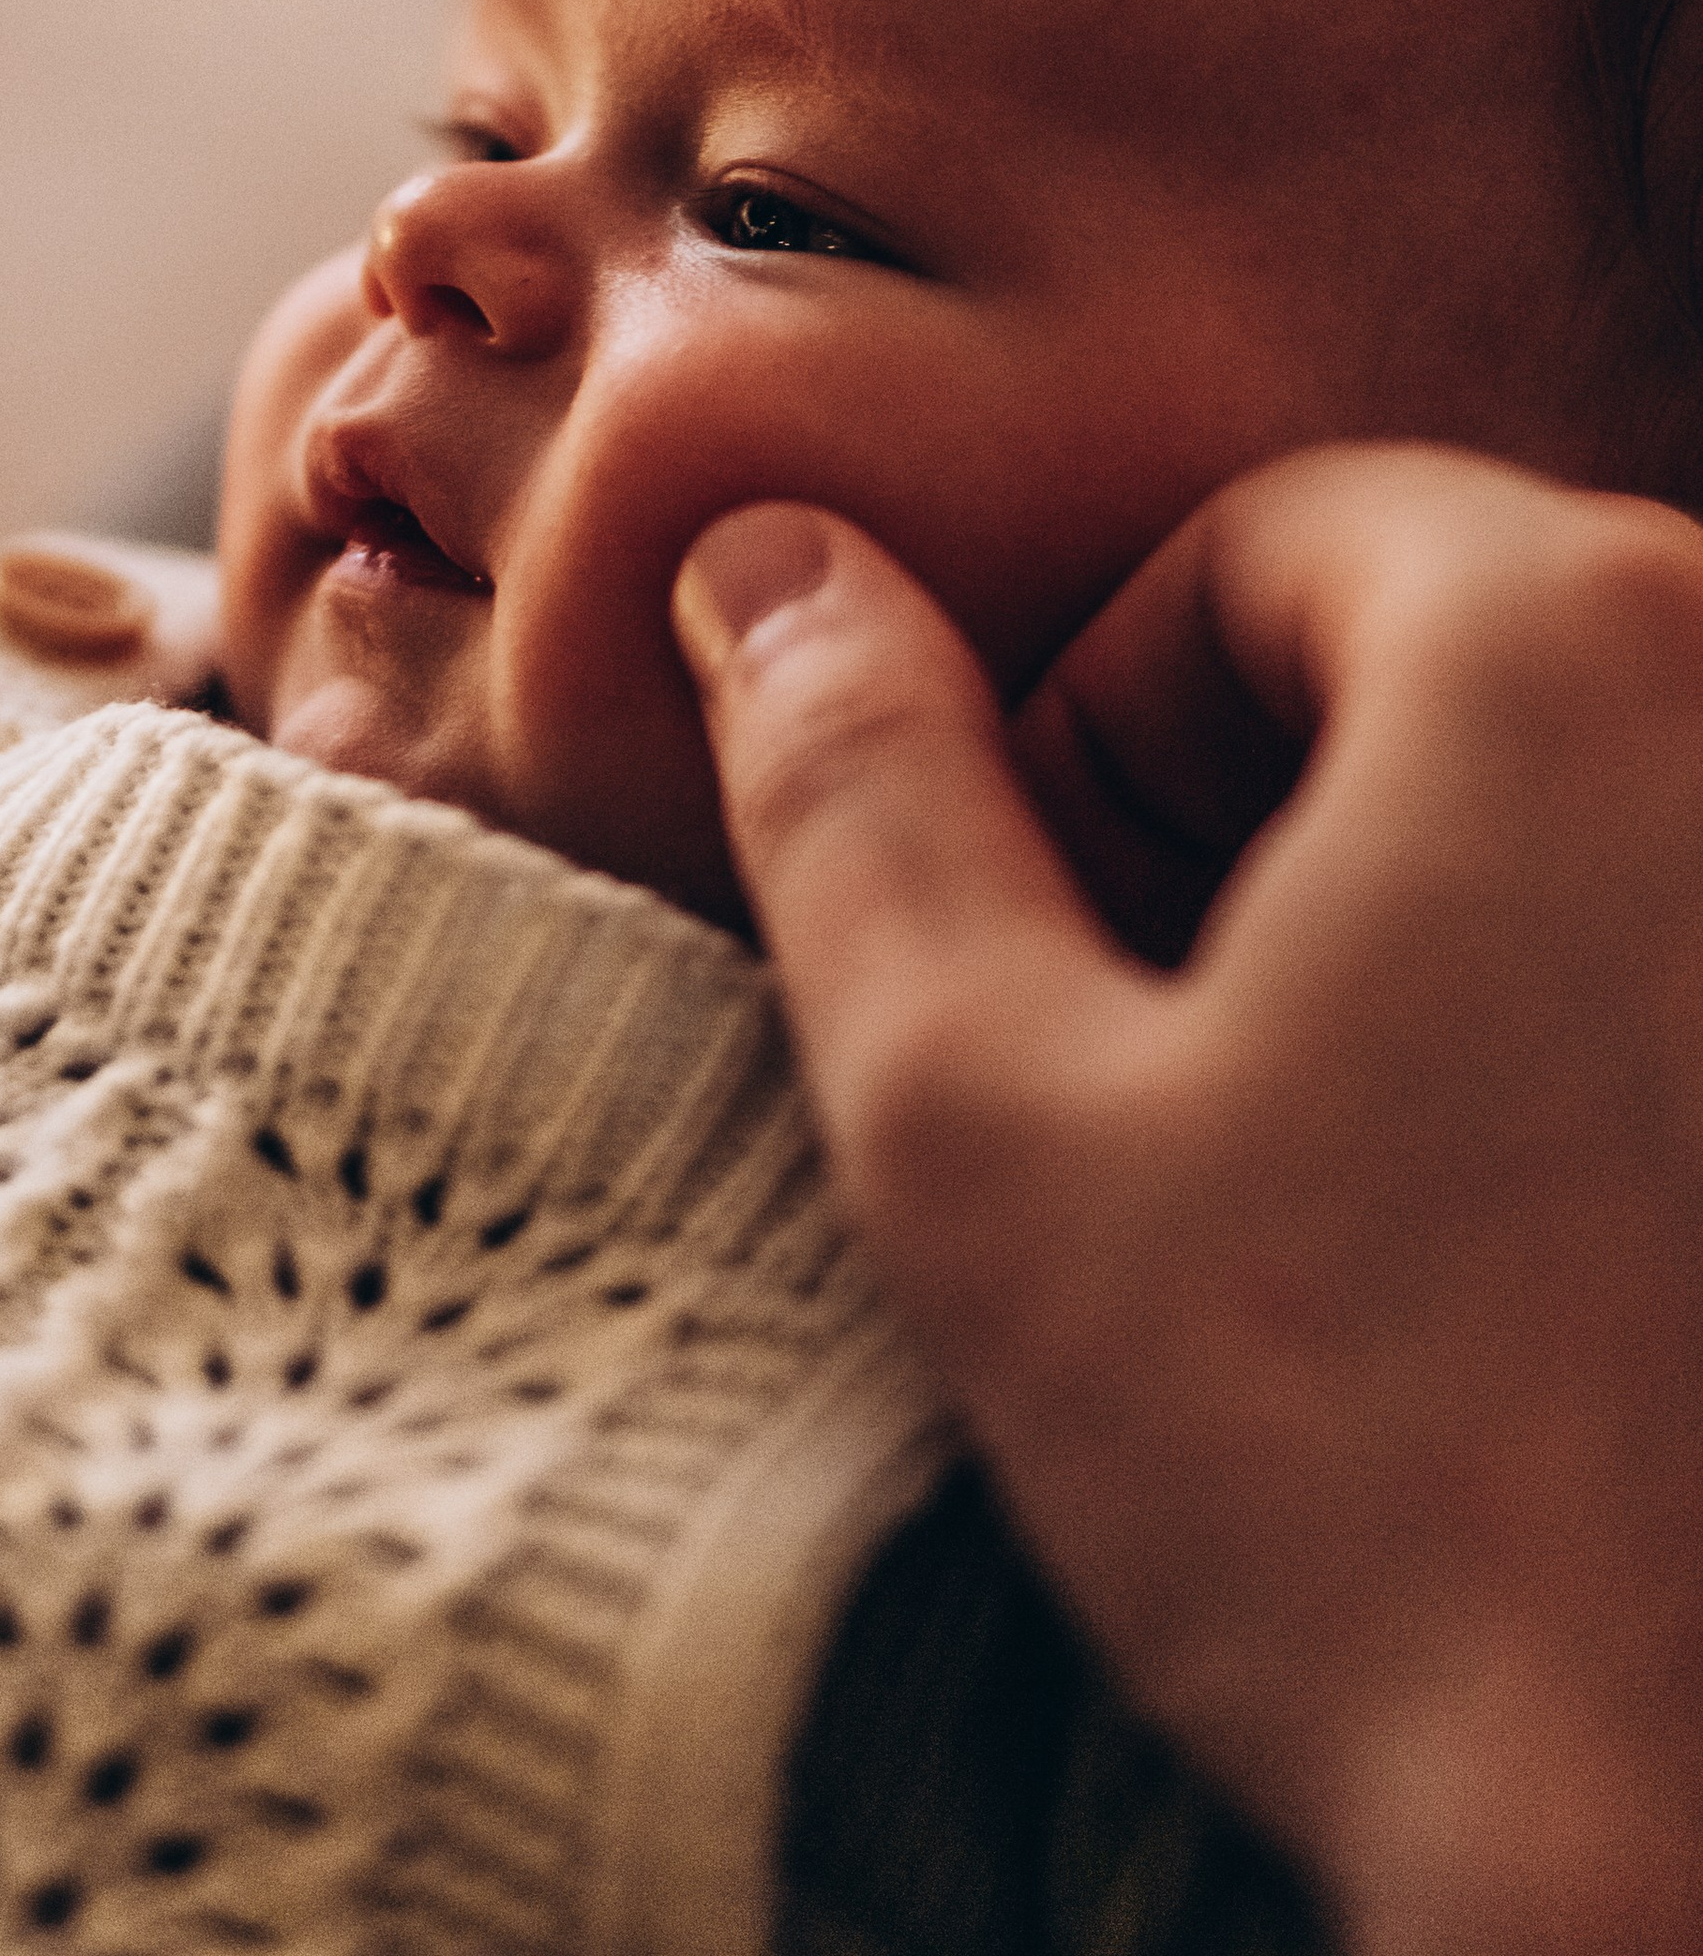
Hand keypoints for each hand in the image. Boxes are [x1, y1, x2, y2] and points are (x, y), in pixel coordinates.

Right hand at [674, 451, 1702, 1955]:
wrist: (1701, 1872)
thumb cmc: (1357, 1496)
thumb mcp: (982, 1117)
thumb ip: (850, 790)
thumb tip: (770, 560)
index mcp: (1562, 643)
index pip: (1258, 555)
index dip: (1092, 738)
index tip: (1050, 963)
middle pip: (1442, 657)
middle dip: (1256, 827)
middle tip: (1163, 1093)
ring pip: (1583, 808)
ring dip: (1416, 936)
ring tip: (1325, 1199)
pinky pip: (1680, 948)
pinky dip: (1581, 1034)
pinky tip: (1511, 1270)